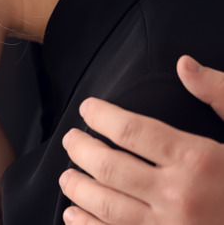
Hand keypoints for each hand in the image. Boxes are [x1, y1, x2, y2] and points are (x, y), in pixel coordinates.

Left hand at [59, 56, 223, 224]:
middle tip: (71, 139)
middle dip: (80, 149)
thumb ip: (220, 96)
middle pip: (108, 166)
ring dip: (77, 187)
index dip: (100, 116)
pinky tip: (73, 215)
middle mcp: (179, 196)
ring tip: (66, 174)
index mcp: (198, 160)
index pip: (130, 130)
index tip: (87, 109)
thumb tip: (183, 65)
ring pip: (105, 204)